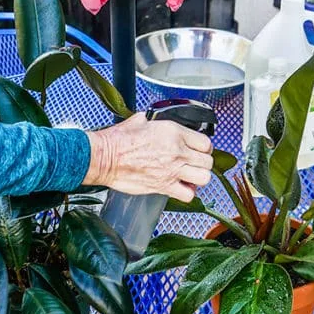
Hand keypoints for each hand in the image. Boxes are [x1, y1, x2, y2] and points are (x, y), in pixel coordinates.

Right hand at [83, 113, 212, 201]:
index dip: (204, 146)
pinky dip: (187, 192)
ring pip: (204, 178)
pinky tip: (181, 186)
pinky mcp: (164, 186)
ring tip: (191, 175)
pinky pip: (188, 195)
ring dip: (199, 177)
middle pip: (208, 161)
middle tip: (195, 162)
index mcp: (174, 132)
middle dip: (203, 162)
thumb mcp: (141, 119)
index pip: (205, 142)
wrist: (105, 158)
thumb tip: (158, 119)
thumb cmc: (118, 140)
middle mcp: (177, 152)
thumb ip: (156, 119)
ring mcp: (172, 171)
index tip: (198, 148)